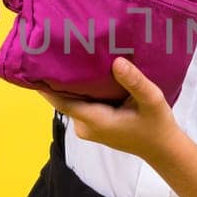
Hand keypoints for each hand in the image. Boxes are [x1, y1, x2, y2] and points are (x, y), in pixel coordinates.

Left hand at [38, 57, 182, 162]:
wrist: (161, 148)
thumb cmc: (156, 124)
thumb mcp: (151, 100)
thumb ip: (134, 81)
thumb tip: (117, 62)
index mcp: (95, 120)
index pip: (61, 101)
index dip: (45, 85)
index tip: (35, 64)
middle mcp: (84, 126)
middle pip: (63, 99)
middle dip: (58, 78)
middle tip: (56, 48)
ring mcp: (86, 127)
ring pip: (71, 101)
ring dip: (69, 83)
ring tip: (68, 55)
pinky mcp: (91, 125)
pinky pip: (79, 105)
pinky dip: (79, 90)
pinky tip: (83, 72)